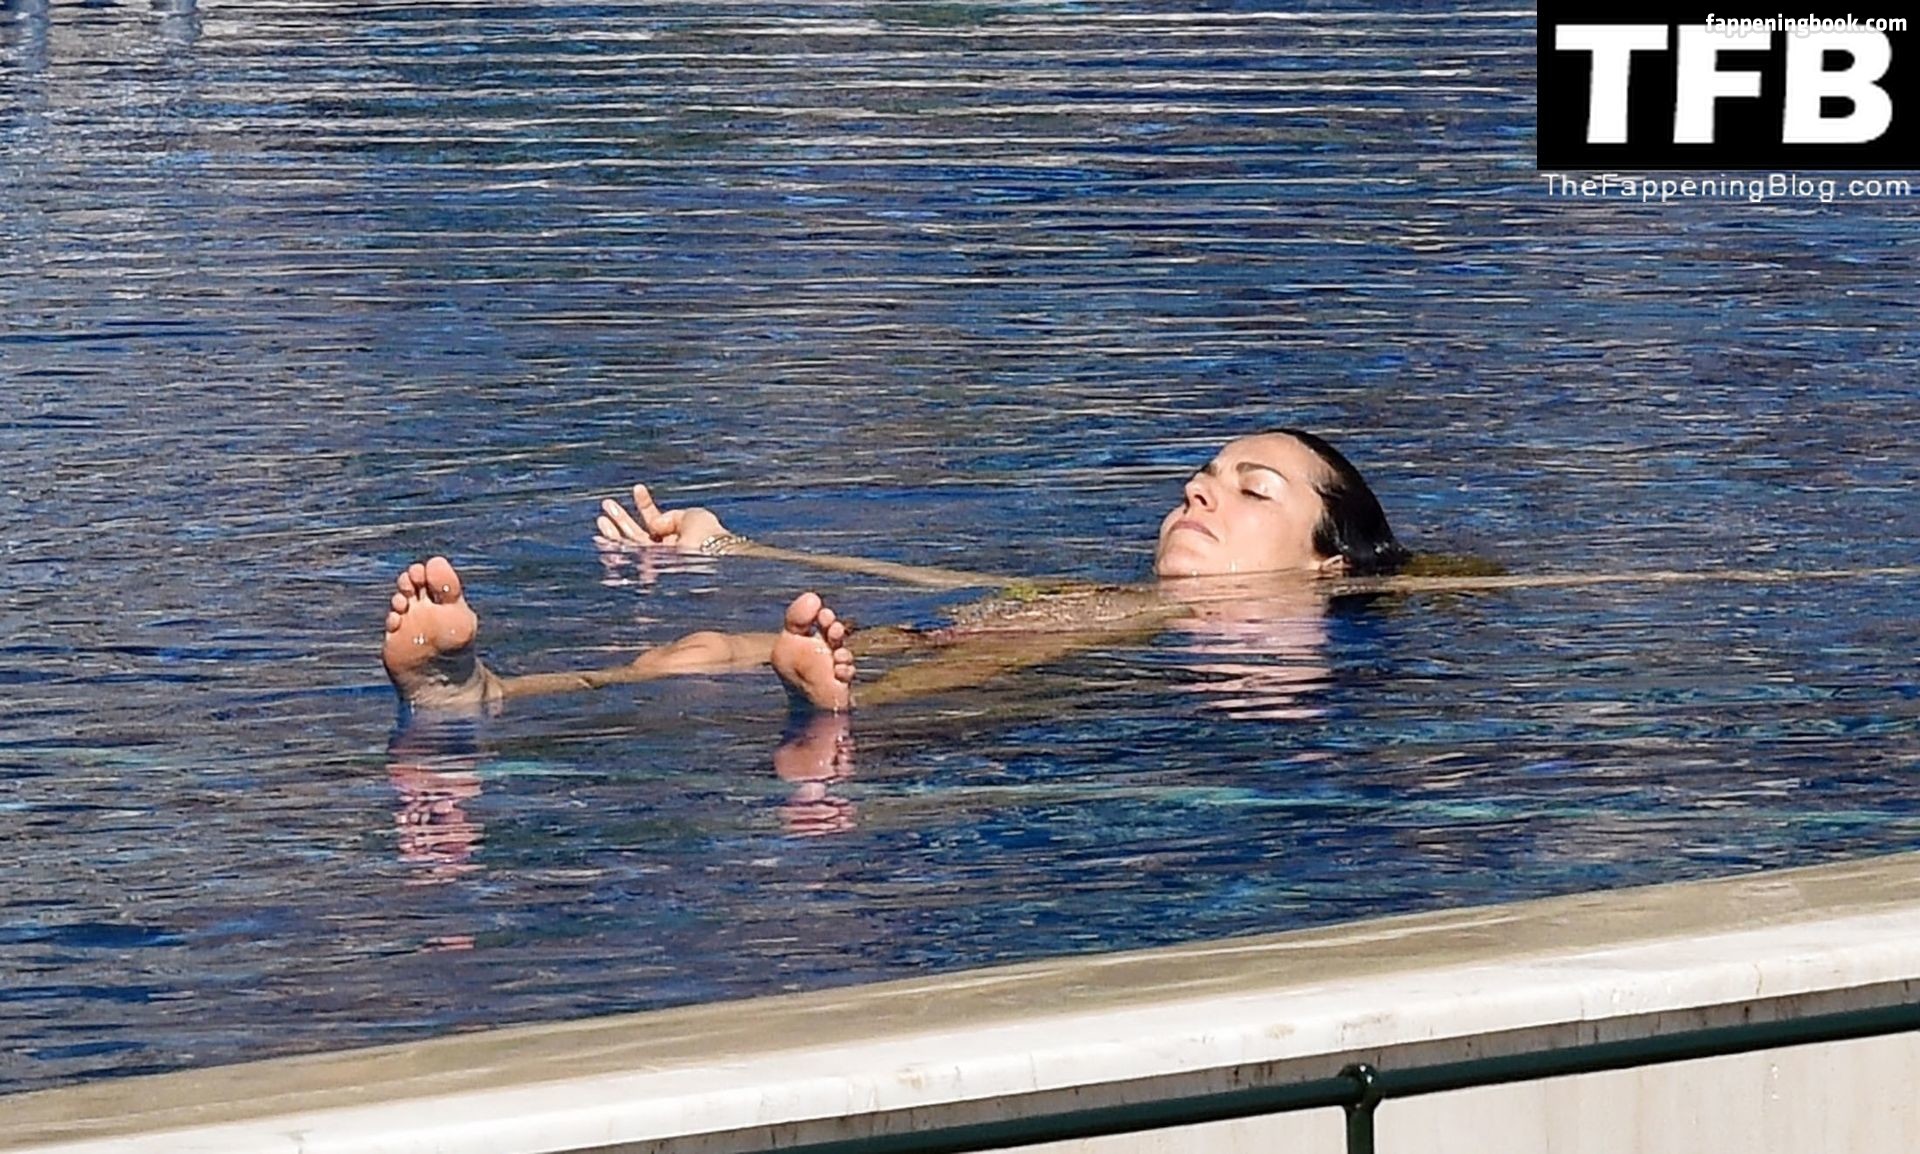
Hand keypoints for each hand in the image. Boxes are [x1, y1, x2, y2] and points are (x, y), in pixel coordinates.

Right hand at [594, 484, 729, 552]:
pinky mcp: (651, 570)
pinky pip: (629, 557)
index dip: (644, 504)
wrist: (712, 557)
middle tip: (606, 504)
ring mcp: (659, 561)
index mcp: (677, 537)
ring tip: (601, 519)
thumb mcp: (692, 515)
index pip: (655, 520)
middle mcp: (667, 551)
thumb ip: (669, 516)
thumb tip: (654, 524)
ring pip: (630, 546)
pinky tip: (601, 537)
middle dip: (621, 520)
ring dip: (613, 532)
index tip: (637, 488)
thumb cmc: (708, 536)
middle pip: (638, 535)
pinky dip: (614, 547)